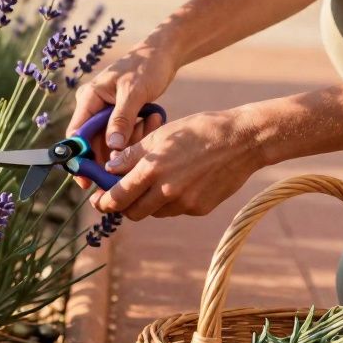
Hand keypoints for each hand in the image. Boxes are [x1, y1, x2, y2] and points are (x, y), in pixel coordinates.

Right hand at [67, 40, 177, 176]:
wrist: (162, 53)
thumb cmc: (146, 65)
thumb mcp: (134, 92)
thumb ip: (122, 119)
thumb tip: (111, 147)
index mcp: (89, 98)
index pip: (76, 134)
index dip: (79, 158)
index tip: (88, 178)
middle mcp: (93, 106)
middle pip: (93, 142)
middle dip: (111, 153)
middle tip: (128, 162)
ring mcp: (105, 112)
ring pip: (111, 141)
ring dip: (130, 141)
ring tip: (151, 122)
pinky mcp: (119, 116)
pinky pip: (123, 135)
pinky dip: (137, 134)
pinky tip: (153, 119)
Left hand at [91, 109, 263, 219]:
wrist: (243, 140)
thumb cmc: (200, 130)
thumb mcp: (161, 135)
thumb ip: (132, 154)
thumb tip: (109, 168)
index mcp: (152, 169)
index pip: (117, 197)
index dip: (104, 202)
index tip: (99, 199)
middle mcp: (166, 191)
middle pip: (132, 212)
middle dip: (123, 206)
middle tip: (122, 194)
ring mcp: (185, 203)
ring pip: (154, 212)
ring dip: (147, 203)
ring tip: (154, 182)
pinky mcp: (199, 209)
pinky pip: (175, 210)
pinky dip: (169, 201)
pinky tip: (180, 182)